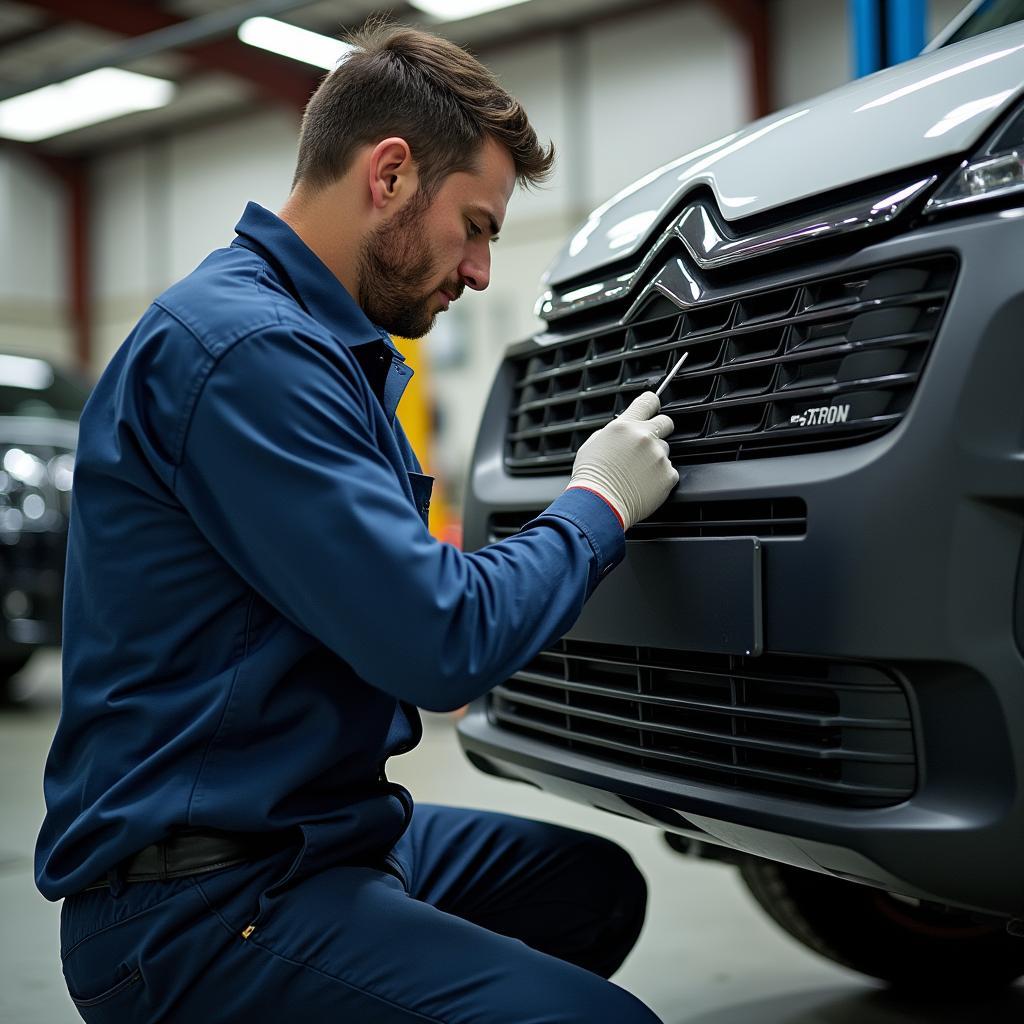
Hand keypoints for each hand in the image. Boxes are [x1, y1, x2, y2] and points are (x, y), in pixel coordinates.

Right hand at [566, 391, 678, 530]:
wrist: (599, 505)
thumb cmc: (592, 478)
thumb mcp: (594, 443)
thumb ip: (614, 432)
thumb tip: (624, 431)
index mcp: (625, 426)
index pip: (648, 401)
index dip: (652, 404)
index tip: (653, 408)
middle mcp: (644, 437)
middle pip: (666, 423)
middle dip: (659, 430)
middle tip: (647, 446)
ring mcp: (658, 456)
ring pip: (665, 451)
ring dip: (655, 459)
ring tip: (637, 473)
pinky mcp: (668, 475)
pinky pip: (669, 472)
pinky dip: (659, 478)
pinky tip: (643, 484)